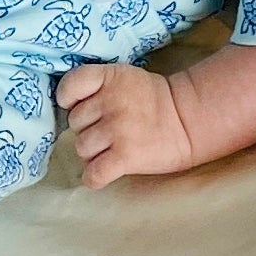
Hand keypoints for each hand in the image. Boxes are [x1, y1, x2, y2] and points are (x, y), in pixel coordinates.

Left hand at [55, 60, 201, 186]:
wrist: (188, 121)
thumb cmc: (153, 101)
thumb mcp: (125, 78)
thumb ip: (96, 86)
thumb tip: (68, 109)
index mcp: (109, 78)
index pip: (69, 86)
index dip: (68, 98)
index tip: (78, 104)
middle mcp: (110, 103)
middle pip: (75, 123)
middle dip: (87, 128)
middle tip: (109, 130)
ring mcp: (117, 130)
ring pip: (82, 149)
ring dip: (93, 153)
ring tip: (113, 148)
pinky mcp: (126, 156)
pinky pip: (93, 174)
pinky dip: (94, 177)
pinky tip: (104, 172)